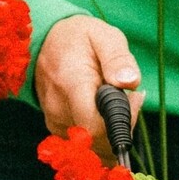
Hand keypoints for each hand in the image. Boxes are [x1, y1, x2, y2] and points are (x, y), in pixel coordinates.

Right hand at [35, 15, 144, 154]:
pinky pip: (87, 143)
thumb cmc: (79, 39)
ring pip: (95, 144)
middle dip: (123, 124)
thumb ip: (118, 58)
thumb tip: (130, 82)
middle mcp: (58, 108)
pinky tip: (103, 109)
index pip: (95, 126)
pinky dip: (102, 131)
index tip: (134, 99)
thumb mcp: (103, 36)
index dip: (122, 122)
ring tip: (115, 97)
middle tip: (130, 96)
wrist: (44, 43)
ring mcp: (55, 121)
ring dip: (113, 128)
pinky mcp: (56, 129)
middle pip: (99, 139)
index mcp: (71, 83)